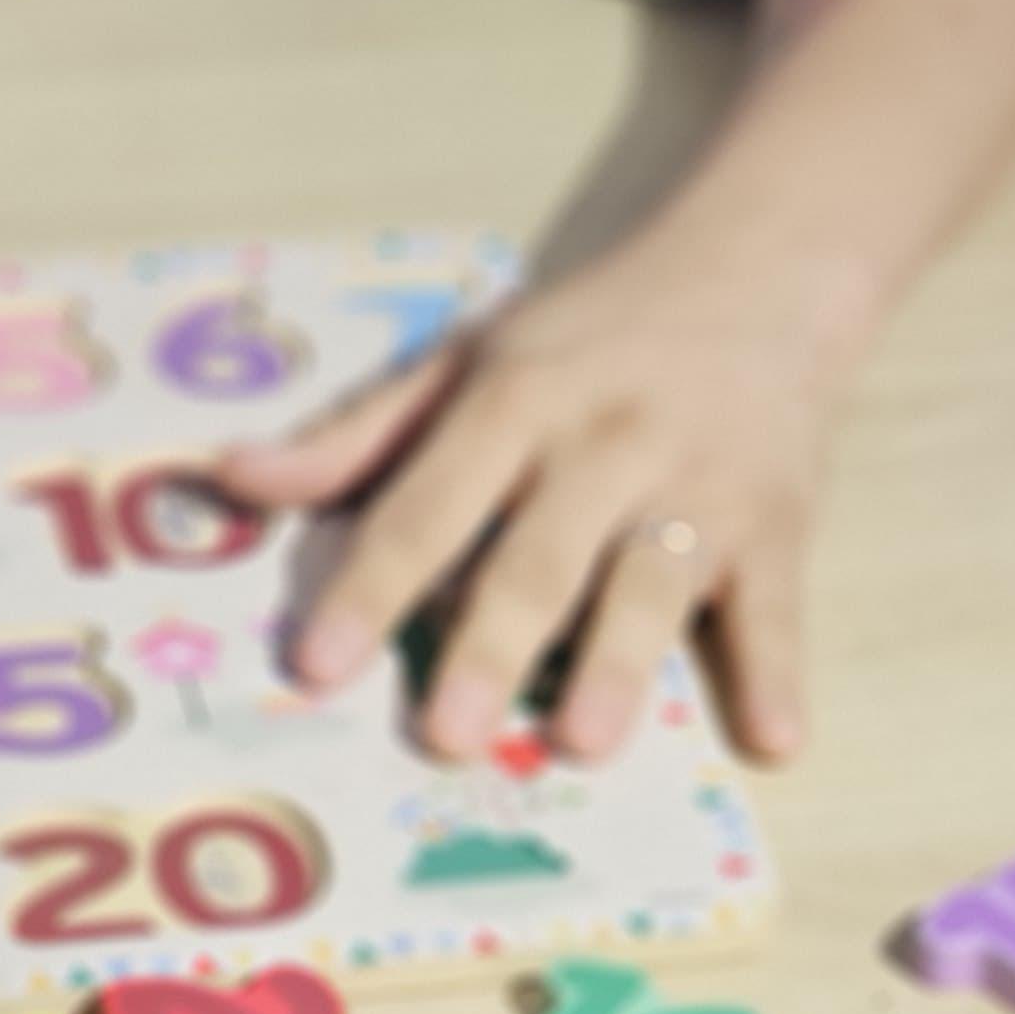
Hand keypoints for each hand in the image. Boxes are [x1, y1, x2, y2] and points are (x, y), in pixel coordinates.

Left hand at [218, 240, 860, 765]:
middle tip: (447, 733)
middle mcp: (607, 442)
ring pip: (653, 582)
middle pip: (541, 554)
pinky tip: (775, 739)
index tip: (319, 663)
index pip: (430, 504)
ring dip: (619, 663)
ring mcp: (700, 486)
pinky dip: (781, 672)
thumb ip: (357, 435)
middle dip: (492, 642)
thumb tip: (233, 477)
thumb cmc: (587, 339)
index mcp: (516, 399)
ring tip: (582, 741)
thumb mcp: (465, 360)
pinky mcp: (779, 523)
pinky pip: (778, 605)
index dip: (372, 585)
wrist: (760, 272)